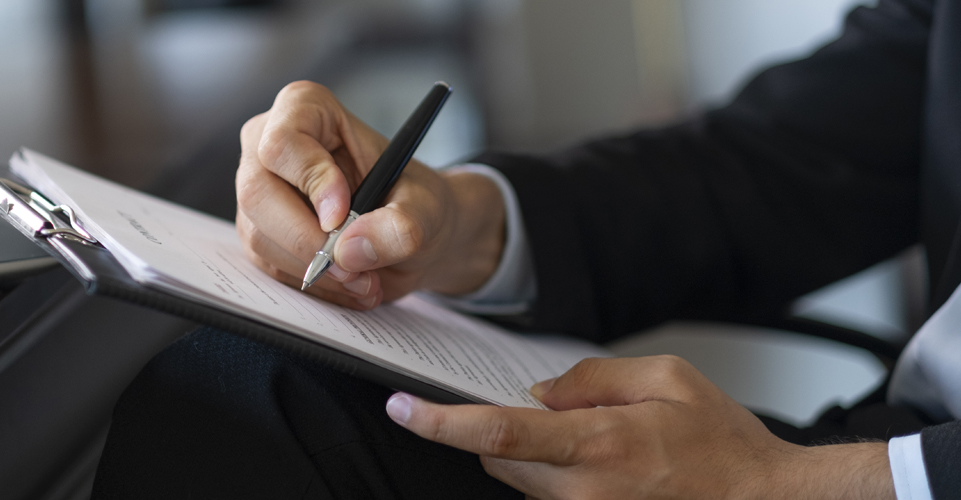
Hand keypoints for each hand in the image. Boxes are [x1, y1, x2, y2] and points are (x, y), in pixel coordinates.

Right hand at [236, 81, 506, 309]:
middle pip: (258, 194)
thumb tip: (350, 249)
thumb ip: (401, 225)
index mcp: (305, 110)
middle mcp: (267, 146)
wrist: (411, 232)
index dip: (311, 181)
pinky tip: (347, 282)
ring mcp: (257, 192)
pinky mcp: (257, 232)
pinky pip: (268, 266)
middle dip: (310, 240)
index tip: (343, 215)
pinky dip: (311, 284)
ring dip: (315, 269)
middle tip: (355, 268)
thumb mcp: (427, 209)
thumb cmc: (414, 202)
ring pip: (260, 237)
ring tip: (364, 279)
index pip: (283, 142)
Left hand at [385, 355, 893, 499]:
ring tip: (591, 436)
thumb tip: (542, 390)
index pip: (498, 432)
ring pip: (518, 479)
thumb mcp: (668, 379)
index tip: (403, 407)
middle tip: (543, 408)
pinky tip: (598, 461)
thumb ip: (594, 377)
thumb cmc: (724, 445)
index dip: (441, 422)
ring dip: (528, 452)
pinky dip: (552, 473)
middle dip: (496, 427)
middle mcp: (584, 490)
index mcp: (599, 445)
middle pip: (496, 456)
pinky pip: (547, 497)